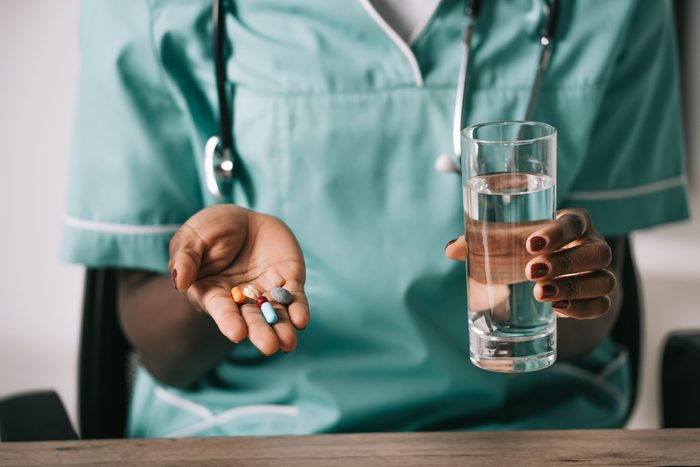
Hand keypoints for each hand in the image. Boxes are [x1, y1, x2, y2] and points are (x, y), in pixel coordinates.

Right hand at [169, 205, 308, 355]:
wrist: (243, 218)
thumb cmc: (210, 229)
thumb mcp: (191, 238)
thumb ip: (185, 259)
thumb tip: (180, 282)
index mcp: (212, 292)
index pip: (221, 309)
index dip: (228, 321)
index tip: (237, 334)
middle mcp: (240, 299)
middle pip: (251, 318)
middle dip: (260, 332)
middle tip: (269, 346)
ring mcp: (265, 291)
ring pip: (274, 314)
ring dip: (282, 329)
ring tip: (288, 342)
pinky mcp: (287, 281)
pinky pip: (294, 297)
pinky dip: (298, 309)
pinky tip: (301, 320)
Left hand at [445, 208, 615, 318]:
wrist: (546, 271)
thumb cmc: (522, 248)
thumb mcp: (503, 240)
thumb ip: (478, 241)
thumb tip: (451, 250)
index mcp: (573, 223)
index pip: (575, 222)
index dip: (558, 232)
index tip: (531, 244)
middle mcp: (592, 245)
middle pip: (597, 253)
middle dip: (565, 264)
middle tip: (530, 273)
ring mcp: (598, 272)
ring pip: (604, 280)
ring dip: (574, 288)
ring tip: (540, 294)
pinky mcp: (597, 297)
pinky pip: (602, 305)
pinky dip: (583, 309)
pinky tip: (558, 309)